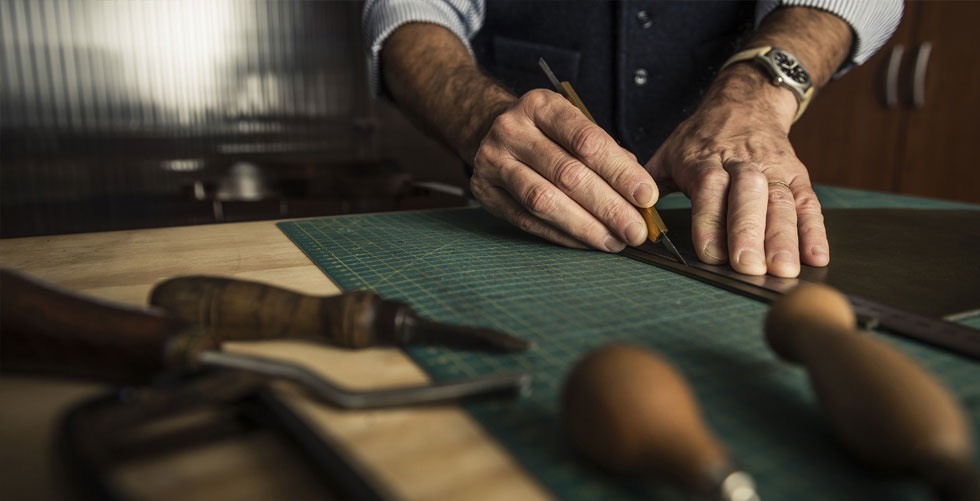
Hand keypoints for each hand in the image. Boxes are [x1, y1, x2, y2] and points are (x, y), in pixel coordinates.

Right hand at [471, 89, 657, 251]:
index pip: (586, 141)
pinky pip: (527, 221)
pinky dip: (561, 235)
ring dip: (585, 226)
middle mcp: (512, 130)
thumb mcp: (574, 126)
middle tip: (635, 230)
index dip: (620, 172)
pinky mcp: (484, 192)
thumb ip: (607, 153)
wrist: (490, 131)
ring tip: (614, 241)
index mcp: (541, 106)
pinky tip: (586, 242)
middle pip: (567, 174)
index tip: (646, 196)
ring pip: (544, 201)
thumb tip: (640, 194)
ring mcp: (493, 161)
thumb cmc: (546, 133)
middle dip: (608, 206)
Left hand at [646, 66, 829, 277]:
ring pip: (781, 202)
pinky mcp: (798, 175)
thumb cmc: (700, 138)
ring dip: (784, 238)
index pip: (709, 188)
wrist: (747, 101)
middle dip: (748, 232)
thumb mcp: (668, 153)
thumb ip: (646, 184)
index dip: (709, 220)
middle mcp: (741, 162)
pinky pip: (808, 204)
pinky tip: (817, 258)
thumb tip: (622, 217)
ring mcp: (773, 168)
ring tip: (784, 270)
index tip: (710, 253)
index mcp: (703, 158)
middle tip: (748, 267)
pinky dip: (815, 232)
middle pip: (748, 196)